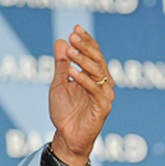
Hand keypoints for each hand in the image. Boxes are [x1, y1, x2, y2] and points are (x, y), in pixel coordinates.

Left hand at [47, 25, 113, 165]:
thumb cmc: (65, 112)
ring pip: (98, 73)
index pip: (94, 54)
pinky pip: (95, 90)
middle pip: (98, 60)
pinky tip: (72, 72)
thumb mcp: (59, 84)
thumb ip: (61, 64)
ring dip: (83, 60)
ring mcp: (105, 95)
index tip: (76, 28)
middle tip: (73, 36)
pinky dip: (83, 80)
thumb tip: (60, 41)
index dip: (87, 41)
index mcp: (95, 77)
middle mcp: (103, 84)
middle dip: (85, 46)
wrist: (66, 137)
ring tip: (69, 50)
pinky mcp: (102, 108)